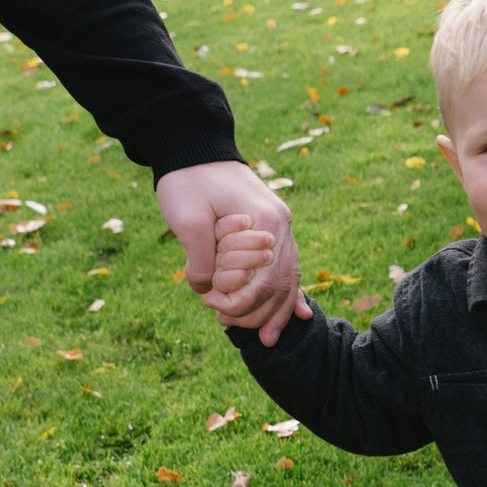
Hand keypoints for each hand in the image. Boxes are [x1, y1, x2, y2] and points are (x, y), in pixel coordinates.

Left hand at [154, 160, 309, 343]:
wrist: (195, 147)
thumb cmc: (188, 179)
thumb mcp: (186, 219)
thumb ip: (200, 259)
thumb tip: (207, 291)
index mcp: (266, 221)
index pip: (263, 280)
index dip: (239, 303)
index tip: (209, 305)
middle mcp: (282, 225)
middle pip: (282, 283)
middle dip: (259, 313)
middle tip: (226, 324)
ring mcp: (282, 226)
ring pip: (289, 278)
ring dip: (277, 311)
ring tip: (267, 339)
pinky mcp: (273, 228)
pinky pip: (289, 267)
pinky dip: (291, 293)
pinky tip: (299, 315)